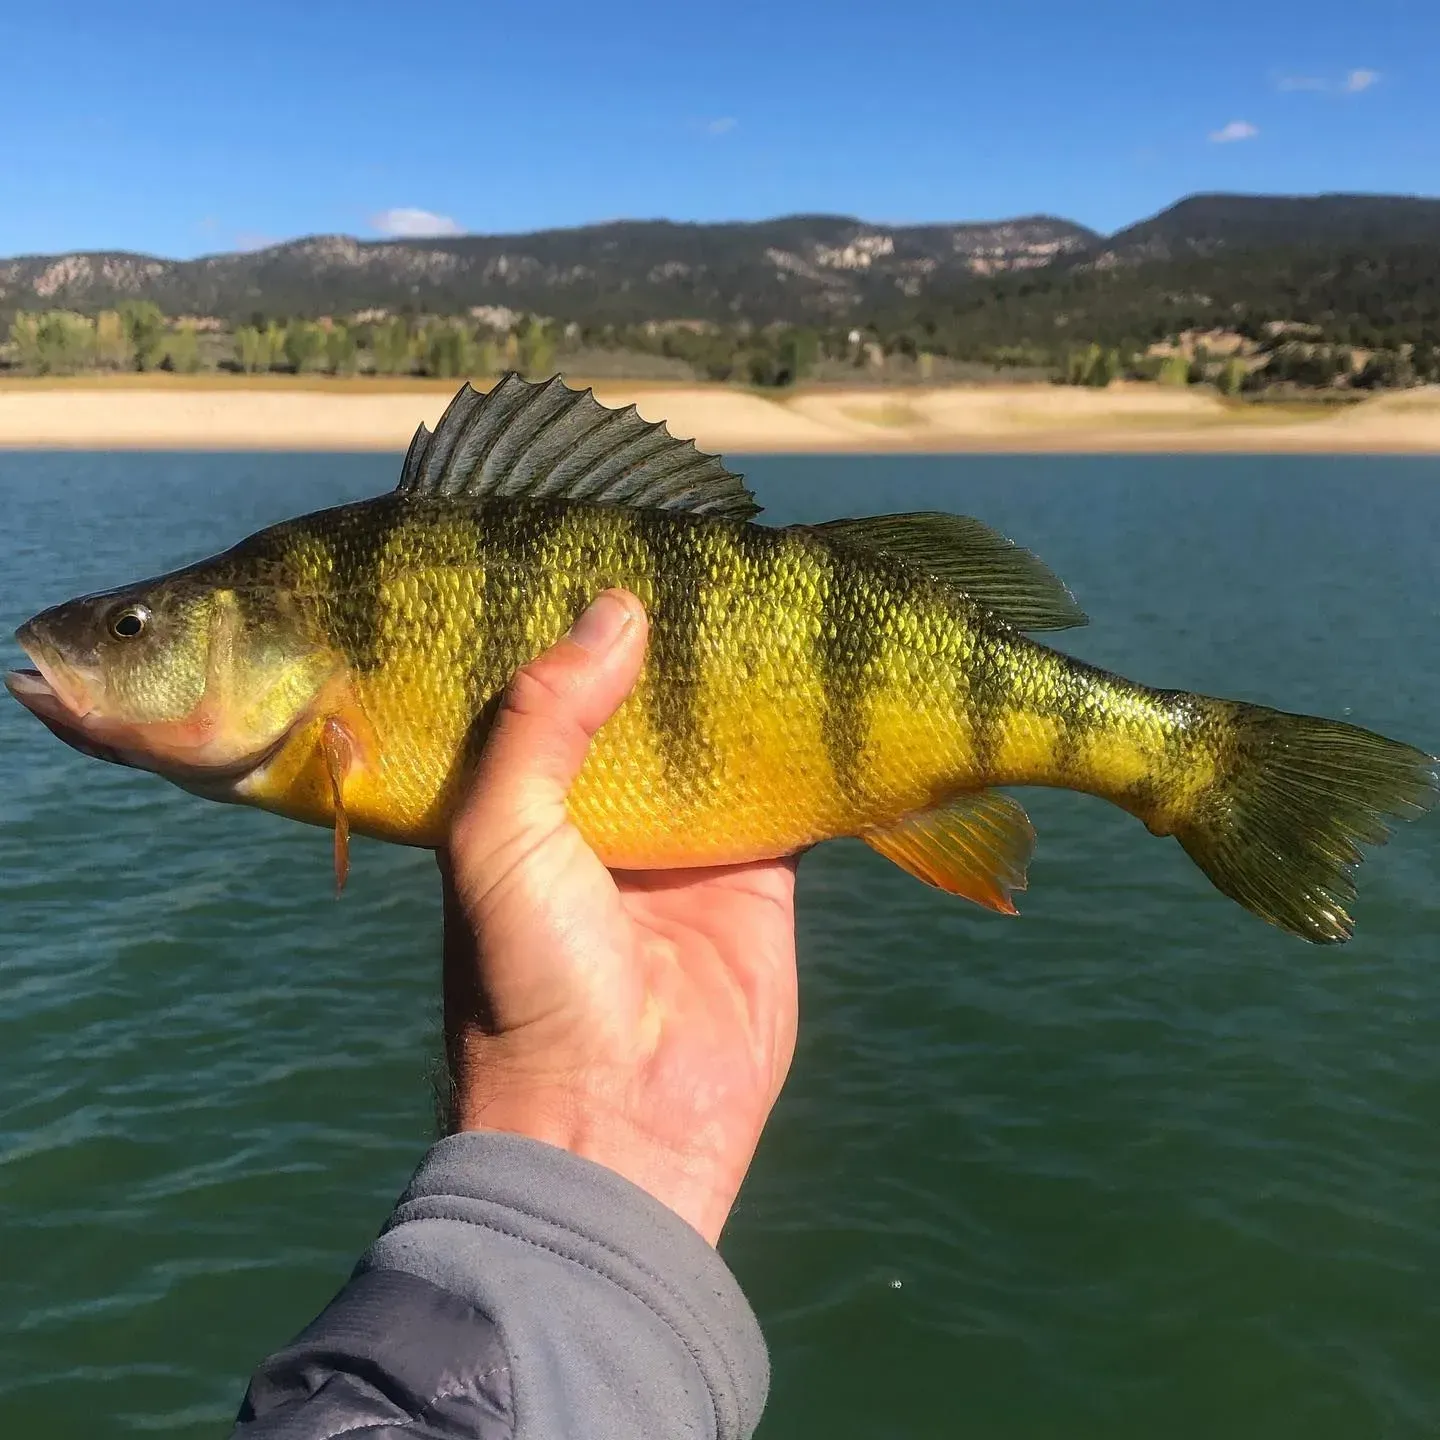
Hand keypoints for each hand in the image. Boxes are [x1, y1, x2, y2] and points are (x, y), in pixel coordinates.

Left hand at [439, 590, 799, 1244]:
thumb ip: (542, 719)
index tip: (629, 529)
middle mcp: (604, 796)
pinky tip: (851, 679)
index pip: (555, 665)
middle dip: (691, 625)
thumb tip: (619, 605)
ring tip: (797, 594)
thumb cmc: (527, 991)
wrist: (617, 1137)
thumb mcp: (498, 843)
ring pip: (734, 722)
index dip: (587, 603)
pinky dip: (829, 743)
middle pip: (656, 683)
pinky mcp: (765, 868)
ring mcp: (689, 827)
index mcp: (522, 784)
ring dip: (766, 673)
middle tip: (729, 547)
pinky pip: (806, 790)